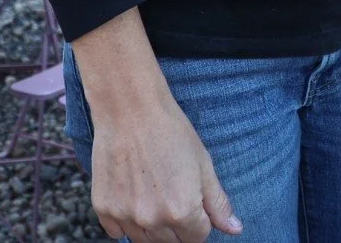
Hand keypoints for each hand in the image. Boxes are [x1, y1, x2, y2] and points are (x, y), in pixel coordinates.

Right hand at [89, 94, 241, 242]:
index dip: (200, 219)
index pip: (198, 237)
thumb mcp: (203, 164)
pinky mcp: (104, 210)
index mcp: (183, 211)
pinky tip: (134, 195)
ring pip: (145, 241)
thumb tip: (235, 229)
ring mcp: (126, 217)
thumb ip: (218, 202)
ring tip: (154, 192)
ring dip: (153, 225)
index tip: (193, 198)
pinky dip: (127, 222)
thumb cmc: (172, 132)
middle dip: (178, 224)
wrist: (130, 110)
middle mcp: (153, 220)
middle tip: (173, 192)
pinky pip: (118, 232)